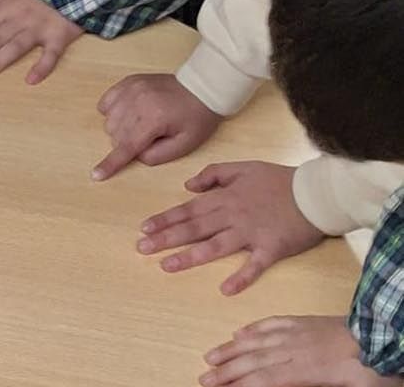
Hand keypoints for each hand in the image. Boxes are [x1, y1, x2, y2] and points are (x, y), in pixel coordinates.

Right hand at [93, 73, 224, 179]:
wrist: (202, 88)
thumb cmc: (196, 118)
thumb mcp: (185, 145)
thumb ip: (157, 156)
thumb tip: (135, 155)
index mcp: (154, 119)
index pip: (127, 146)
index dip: (111, 163)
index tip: (96, 175)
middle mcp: (138, 102)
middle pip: (115, 134)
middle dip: (126, 143)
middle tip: (147, 139)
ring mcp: (131, 89)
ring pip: (108, 119)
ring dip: (119, 129)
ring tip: (139, 126)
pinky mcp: (128, 82)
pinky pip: (106, 102)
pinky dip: (111, 112)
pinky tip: (126, 113)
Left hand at [140, 162, 325, 294]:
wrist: (316, 192)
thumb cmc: (279, 180)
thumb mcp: (242, 168)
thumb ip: (213, 175)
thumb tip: (188, 187)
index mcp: (224, 197)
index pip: (188, 210)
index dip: (165, 219)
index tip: (143, 228)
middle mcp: (232, 216)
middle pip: (194, 228)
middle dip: (166, 238)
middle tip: (142, 248)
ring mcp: (251, 233)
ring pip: (215, 246)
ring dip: (189, 257)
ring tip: (166, 266)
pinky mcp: (272, 248)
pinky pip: (254, 266)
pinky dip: (241, 278)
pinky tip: (225, 290)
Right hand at [202, 316, 396, 386]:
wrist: (380, 333)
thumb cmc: (372, 368)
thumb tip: (285, 386)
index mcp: (304, 370)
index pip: (263, 379)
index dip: (238, 385)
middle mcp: (292, 350)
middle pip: (252, 361)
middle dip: (225, 371)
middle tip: (203, 378)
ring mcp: (295, 332)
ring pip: (255, 341)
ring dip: (230, 349)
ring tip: (209, 356)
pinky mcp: (301, 321)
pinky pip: (271, 323)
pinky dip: (253, 328)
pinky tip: (239, 333)